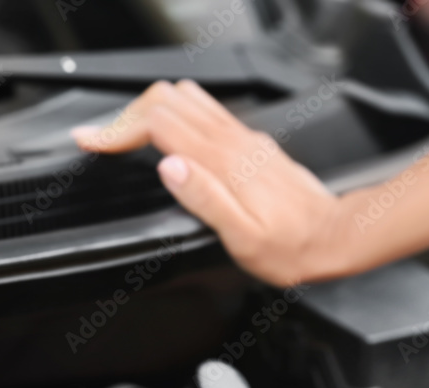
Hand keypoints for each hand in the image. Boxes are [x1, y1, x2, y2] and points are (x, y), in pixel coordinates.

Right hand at [72, 80, 347, 286]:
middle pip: (167, 99)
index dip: (119, 128)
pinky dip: (178, 116)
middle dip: (129, 116)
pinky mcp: (252, 145)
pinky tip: (172, 140)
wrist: (335, 238)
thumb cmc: (292, 247)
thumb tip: (168, 168)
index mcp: (223, 162)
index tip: (93, 142)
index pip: (159, 121)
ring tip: (131, 137)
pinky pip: (208, 112)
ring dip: (153, 111)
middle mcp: (233, 142)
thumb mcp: (243, 238)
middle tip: (107, 143)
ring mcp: (244, 139)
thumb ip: (205, 200)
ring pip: (188, 98)